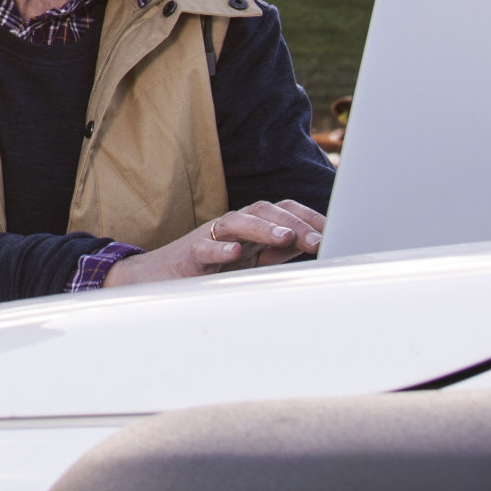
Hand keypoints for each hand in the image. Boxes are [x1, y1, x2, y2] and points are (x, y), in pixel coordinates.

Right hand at [98, 199, 324, 287]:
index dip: (309, 217)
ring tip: (286, 237)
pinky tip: (235, 254)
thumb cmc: (206, 270)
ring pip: (238, 222)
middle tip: (320, 241)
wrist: (154, 280)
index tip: (336, 232)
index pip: (283, 211)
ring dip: (264, 228)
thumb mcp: (249, 260)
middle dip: (295, 224)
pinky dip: (220, 249)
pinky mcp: (189, 255)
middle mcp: (232, 227)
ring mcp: (210, 238)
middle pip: (265, 210)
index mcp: (250, 227)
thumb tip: (312, 243)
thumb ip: (277, 250)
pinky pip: (204, 248)